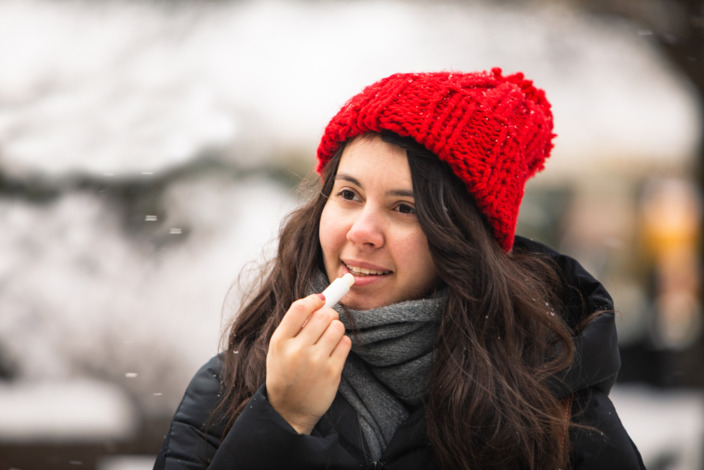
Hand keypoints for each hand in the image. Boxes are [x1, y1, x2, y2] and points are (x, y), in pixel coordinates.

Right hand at [266, 293, 351, 433]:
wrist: (289, 411)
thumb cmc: (285, 374)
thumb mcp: (278, 349)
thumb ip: (294, 326)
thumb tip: (321, 300)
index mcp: (280, 342)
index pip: (300, 308)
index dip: (314, 299)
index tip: (321, 299)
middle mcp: (297, 350)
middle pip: (323, 315)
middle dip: (329, 313)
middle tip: (328, 319)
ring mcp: (316, 362)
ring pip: (337, 327)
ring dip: (336, 328)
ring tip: (329, 337)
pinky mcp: (332, 372)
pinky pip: (346, 343)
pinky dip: (342, 342)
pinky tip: (334, 350)